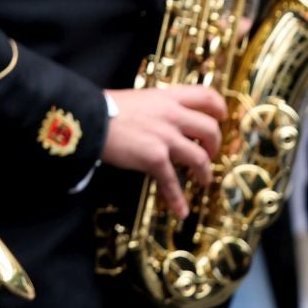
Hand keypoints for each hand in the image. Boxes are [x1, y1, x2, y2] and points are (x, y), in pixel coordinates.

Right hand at [101, 87, 226, 218]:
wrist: (86, 118)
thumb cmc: (103, 108)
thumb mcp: (135, 99)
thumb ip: (152, 108)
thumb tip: (157, 120)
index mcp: (166, 97)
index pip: (205, 96)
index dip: (218, 108)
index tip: (221, 117)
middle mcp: (171, 115)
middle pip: (210, 129)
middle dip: (215, 144)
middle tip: (209, 153)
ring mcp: (165, 137)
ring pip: (200, 157)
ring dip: (204, 172)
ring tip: (202, 179)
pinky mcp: (154, 157)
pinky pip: (172, 182)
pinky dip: (178, 199)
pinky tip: (181, 211)